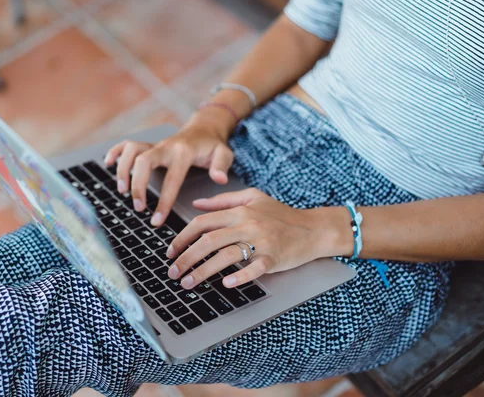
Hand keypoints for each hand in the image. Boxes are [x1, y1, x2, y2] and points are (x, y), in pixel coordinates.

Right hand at [104, 114, 233, 226]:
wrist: (204, 128)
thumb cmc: (213, 146)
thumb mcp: (224, 154)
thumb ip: (222, 166)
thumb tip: (219, 179)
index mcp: (183, 153)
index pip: (171, 179)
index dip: (163, 201)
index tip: (156, 220)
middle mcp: (165, 146)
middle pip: (144, 161)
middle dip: (137, 185)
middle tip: (137, 207)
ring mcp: (155, 144)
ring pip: (132, 150)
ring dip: (123, 169)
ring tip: (121, 191)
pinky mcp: (148, 145)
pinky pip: (127, 144)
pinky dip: (115, 152)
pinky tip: (108, 164)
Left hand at [166, 188, 350, 288]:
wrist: (313, 228)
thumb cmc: (281, 215)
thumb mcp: (253, 198)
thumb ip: (223, 200)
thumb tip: (196, 203)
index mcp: (239, 211)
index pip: (203, 222)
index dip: (182, 237)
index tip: (170, 252)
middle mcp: (248, 224)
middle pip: (209, 240)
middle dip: (186, 257)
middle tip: (172, 272)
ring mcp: (262, 241)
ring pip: (226, 255)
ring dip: (203, 271)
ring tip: (187, 283)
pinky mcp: (274, 258)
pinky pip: (255, 268)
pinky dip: (241, 276)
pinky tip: (226, 284)